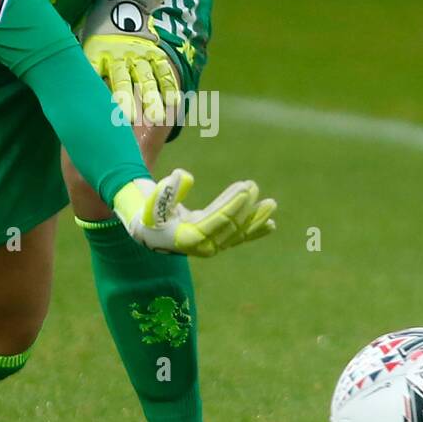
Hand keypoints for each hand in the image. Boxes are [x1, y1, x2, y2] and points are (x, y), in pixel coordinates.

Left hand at [84, 33, 181, 126]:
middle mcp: (120, 58)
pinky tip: (173, 101)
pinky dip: (169, 85)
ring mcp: (139, 56)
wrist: (121, 16)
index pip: (100, 77)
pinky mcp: (155, 54)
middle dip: (126, 99)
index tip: (109, 111)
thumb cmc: (102, 46)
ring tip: (158, 118)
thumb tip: (81, 97)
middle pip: (124, 81)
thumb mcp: (90, 54)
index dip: (105, 93)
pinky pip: (163, 70)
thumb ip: (89, 73)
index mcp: (101, 58)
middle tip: (132, 120)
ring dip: (151, 97)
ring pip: (145, 78)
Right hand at [113, 168, 277, 256]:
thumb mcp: (153, 202)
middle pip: (231, 226)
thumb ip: (166, 189)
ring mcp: (213, 246)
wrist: (151, 233)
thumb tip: (183, 175)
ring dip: (255, 218)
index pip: (217, 220)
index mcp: (189, 237)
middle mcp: (204, 246)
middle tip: (253, 186)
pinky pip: (239, 238)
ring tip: (271, 204)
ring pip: (239, 233)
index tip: (245, 190)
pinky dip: (254, 230)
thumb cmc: (151, 216)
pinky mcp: (218, 243)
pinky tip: (270, 225)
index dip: (232, 205)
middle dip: (244, 207)